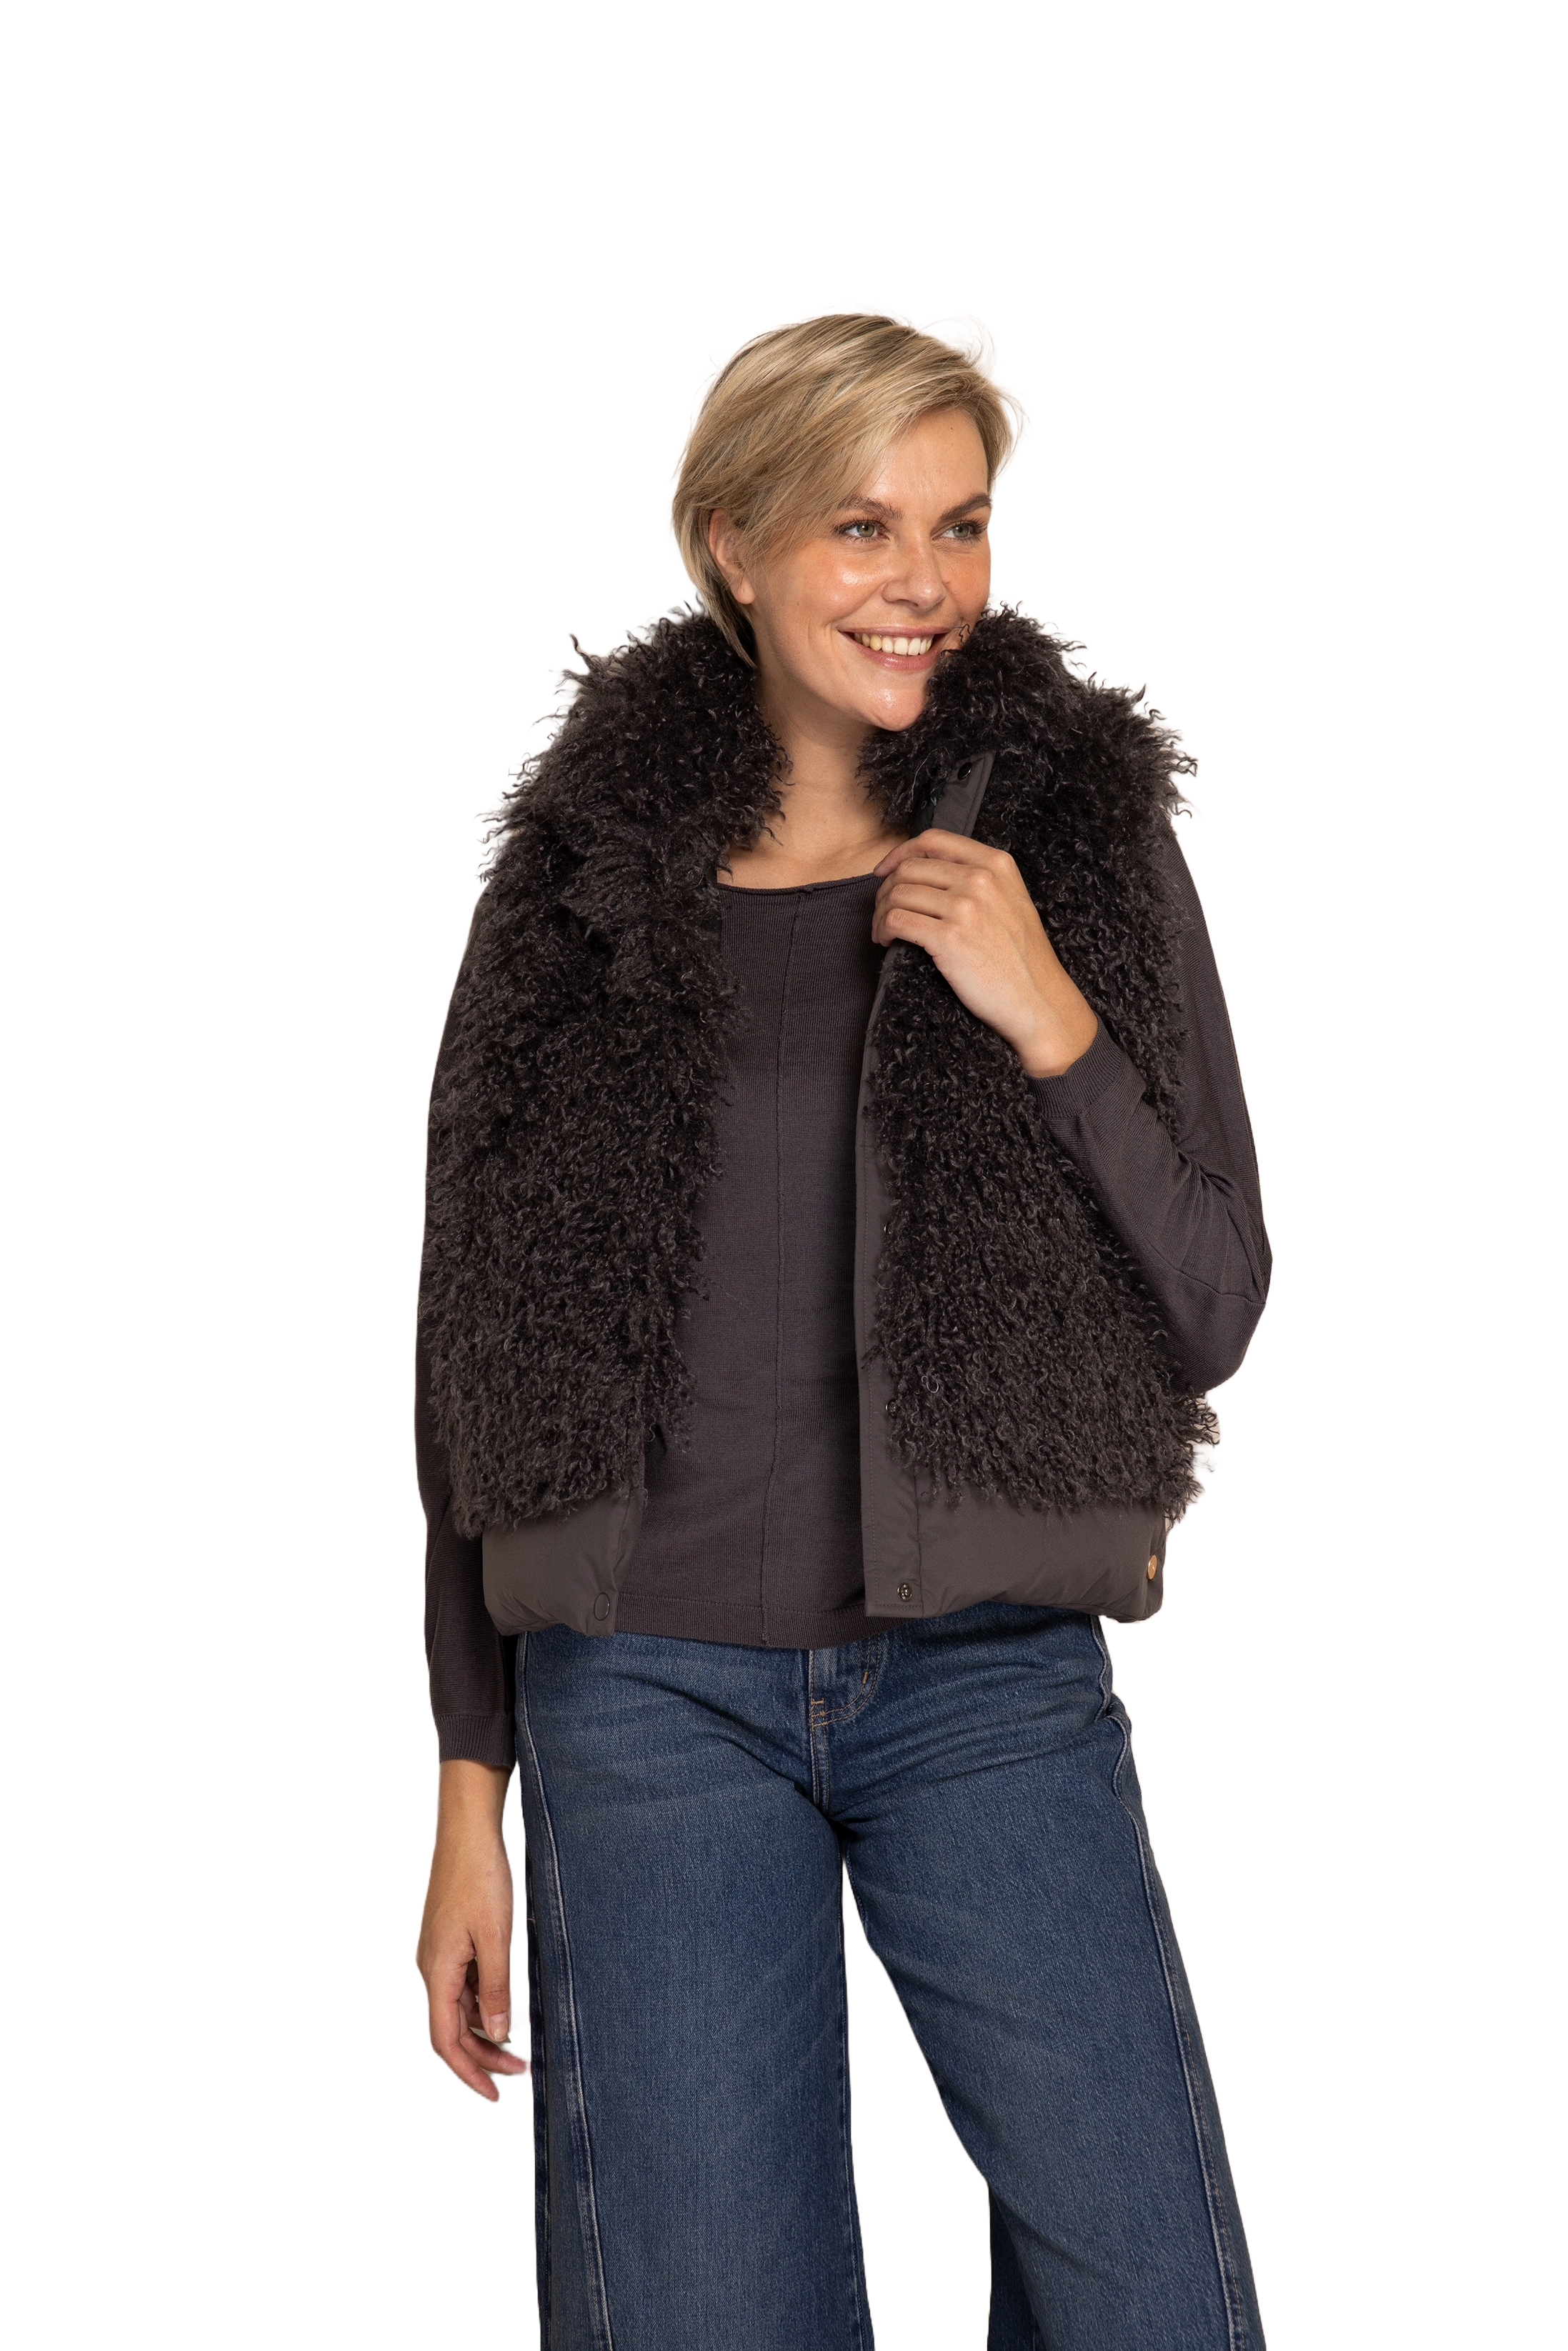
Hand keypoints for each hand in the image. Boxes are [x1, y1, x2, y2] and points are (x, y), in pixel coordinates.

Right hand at [416, 1761, 528, 2100]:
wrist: (468, 1830)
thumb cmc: (480, 1877)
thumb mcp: (495, 1937)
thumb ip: (496, 1989)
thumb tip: (497, 2036)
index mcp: (437, 1971)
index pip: (445, 2040)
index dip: (468, 2073)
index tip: (493, 2095)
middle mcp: (432, 1968)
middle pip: (452, 2029)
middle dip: (483, 2057)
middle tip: (521, 2073)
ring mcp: (440, 1955)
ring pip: (459, 2008)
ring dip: (485, 2032)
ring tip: (519, 2049)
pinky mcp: (451, 1941)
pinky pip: (464, 1985)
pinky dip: (483, 2004)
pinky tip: (506, 2008)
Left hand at [871, 830, 1097, 1078]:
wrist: (1038, 999)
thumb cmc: (1023, 957)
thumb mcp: (1013, 900)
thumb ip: (981, 878)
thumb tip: (930, 872)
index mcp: (996, 864)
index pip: (933, 840)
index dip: (900, 853)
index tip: (886, 871)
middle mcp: (980, 879)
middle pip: (910, 868)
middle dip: (886, 889)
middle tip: (883, 911)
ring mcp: (964, 907)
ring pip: (898, 894)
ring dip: (881, 913)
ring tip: (884, 931)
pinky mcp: (948, 938)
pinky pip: (896, 920)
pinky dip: (883, 930)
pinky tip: (887, 942)